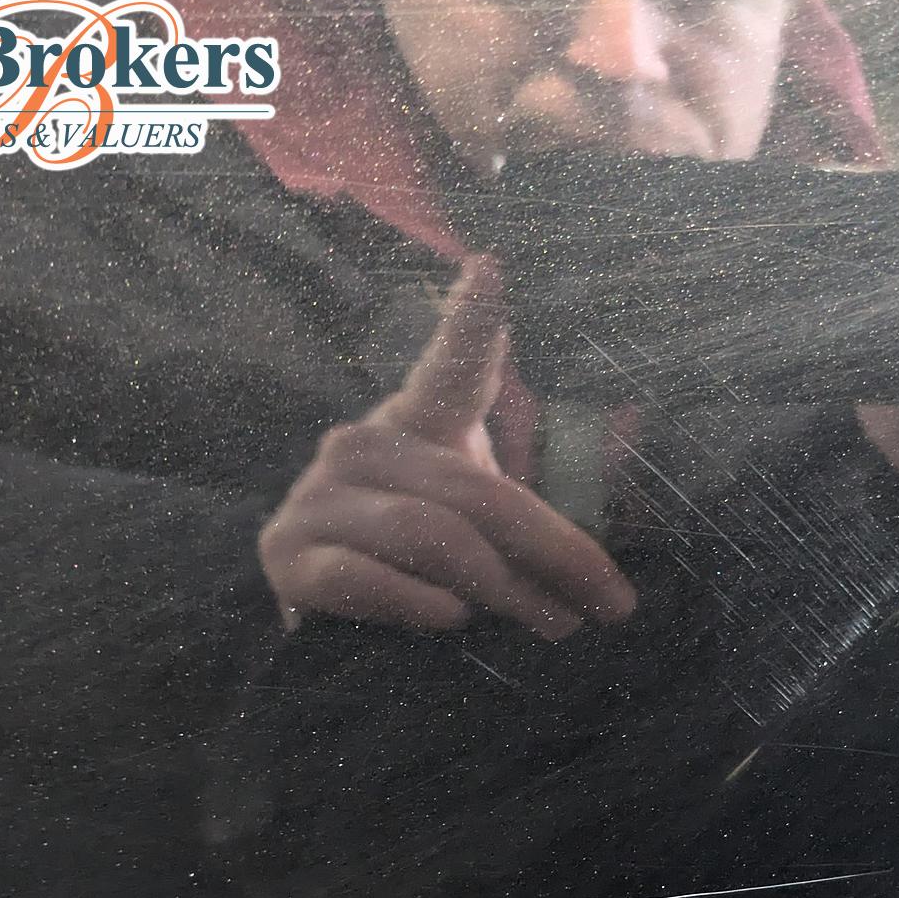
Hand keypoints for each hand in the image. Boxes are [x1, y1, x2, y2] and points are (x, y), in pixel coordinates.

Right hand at [260, 259, 636, 635]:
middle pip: (476, 492)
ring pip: (431, 534)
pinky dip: (416, 602)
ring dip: (503, 588)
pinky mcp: (289, 556)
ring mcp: (318, 498)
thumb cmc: (420, 567)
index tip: (490, 270)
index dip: (469, 322)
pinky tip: (451, 619)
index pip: (450, 368)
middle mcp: (362, 446)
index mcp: (415, 424)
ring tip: (551, 627)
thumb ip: (525, 525)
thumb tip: (607, 582)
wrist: (324, 624)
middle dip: (556, 552)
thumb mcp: (477, 530)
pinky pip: (365, 577)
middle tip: (610, 605)